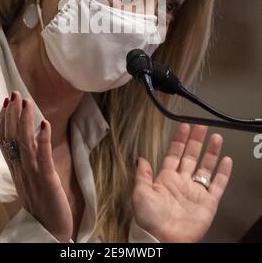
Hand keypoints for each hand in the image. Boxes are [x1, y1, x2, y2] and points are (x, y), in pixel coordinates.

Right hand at [0, 91, 72, 241]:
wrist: (49, 230)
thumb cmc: (42, 203)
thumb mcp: (30, 179)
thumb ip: (28, 160)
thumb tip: (31, 137)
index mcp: (16, 169)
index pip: (5, 141)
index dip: (4, 121)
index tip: (6, 103)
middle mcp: (21, 170)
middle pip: (12, 138)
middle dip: (12, 114)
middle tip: (14, 94)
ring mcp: (33, 174)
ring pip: (25, 143)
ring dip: (25, 120)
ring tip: (26, 102)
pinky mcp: (47, 179)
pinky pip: (43, 157)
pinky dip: (43, 139)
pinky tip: (44, 123)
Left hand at [132, 123, 232, 242]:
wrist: (162, 239)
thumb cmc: (148, 219)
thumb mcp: (140, 193)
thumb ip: (142, 175)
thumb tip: (140, 159)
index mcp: (166, 179)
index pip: (174, 154)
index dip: (179, 140)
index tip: (184, 127)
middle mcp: (182, 183)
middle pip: (191, 156)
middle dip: (196, 141)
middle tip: (201, 127)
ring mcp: (195, 192)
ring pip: (206, 167)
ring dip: (211, 152)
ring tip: (216, 138)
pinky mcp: (207, 203)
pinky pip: (217, 185)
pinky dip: (223, 173)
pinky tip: (226, 161)